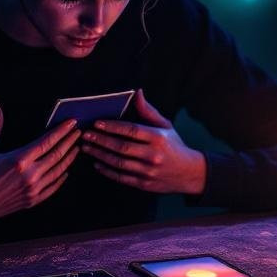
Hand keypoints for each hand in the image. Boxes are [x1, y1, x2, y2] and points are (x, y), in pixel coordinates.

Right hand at [0, 102, 80, 235]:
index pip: (47, 142)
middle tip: (78, 132)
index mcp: (19, 160)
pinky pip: (53, 188)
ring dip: (69, 158)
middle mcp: (30, 175)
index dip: (61, 131)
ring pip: (58, 171)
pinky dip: (61, 178)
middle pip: (57, 155)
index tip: (71, 123)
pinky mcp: (33, 201)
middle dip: (70, 141)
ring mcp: (33, 190)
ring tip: (76, 148)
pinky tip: (66, 171)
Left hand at [80, 89, 206, 194]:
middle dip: (101, 140)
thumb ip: (148, 111)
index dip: (112, 127)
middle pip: (121, 147)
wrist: (190, 173)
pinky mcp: (144, 184)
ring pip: (119, 163)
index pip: (131, 130)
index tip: (97, 123)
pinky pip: (121, 177)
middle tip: (86, 135)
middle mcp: (153, 155)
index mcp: (158, 138)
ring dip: (100, 155)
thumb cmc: (174, 146)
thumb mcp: (165, 126)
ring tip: (87, 148)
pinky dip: (107, 171)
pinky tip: (97, 163)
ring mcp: (148, 171)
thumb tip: (137, 92)